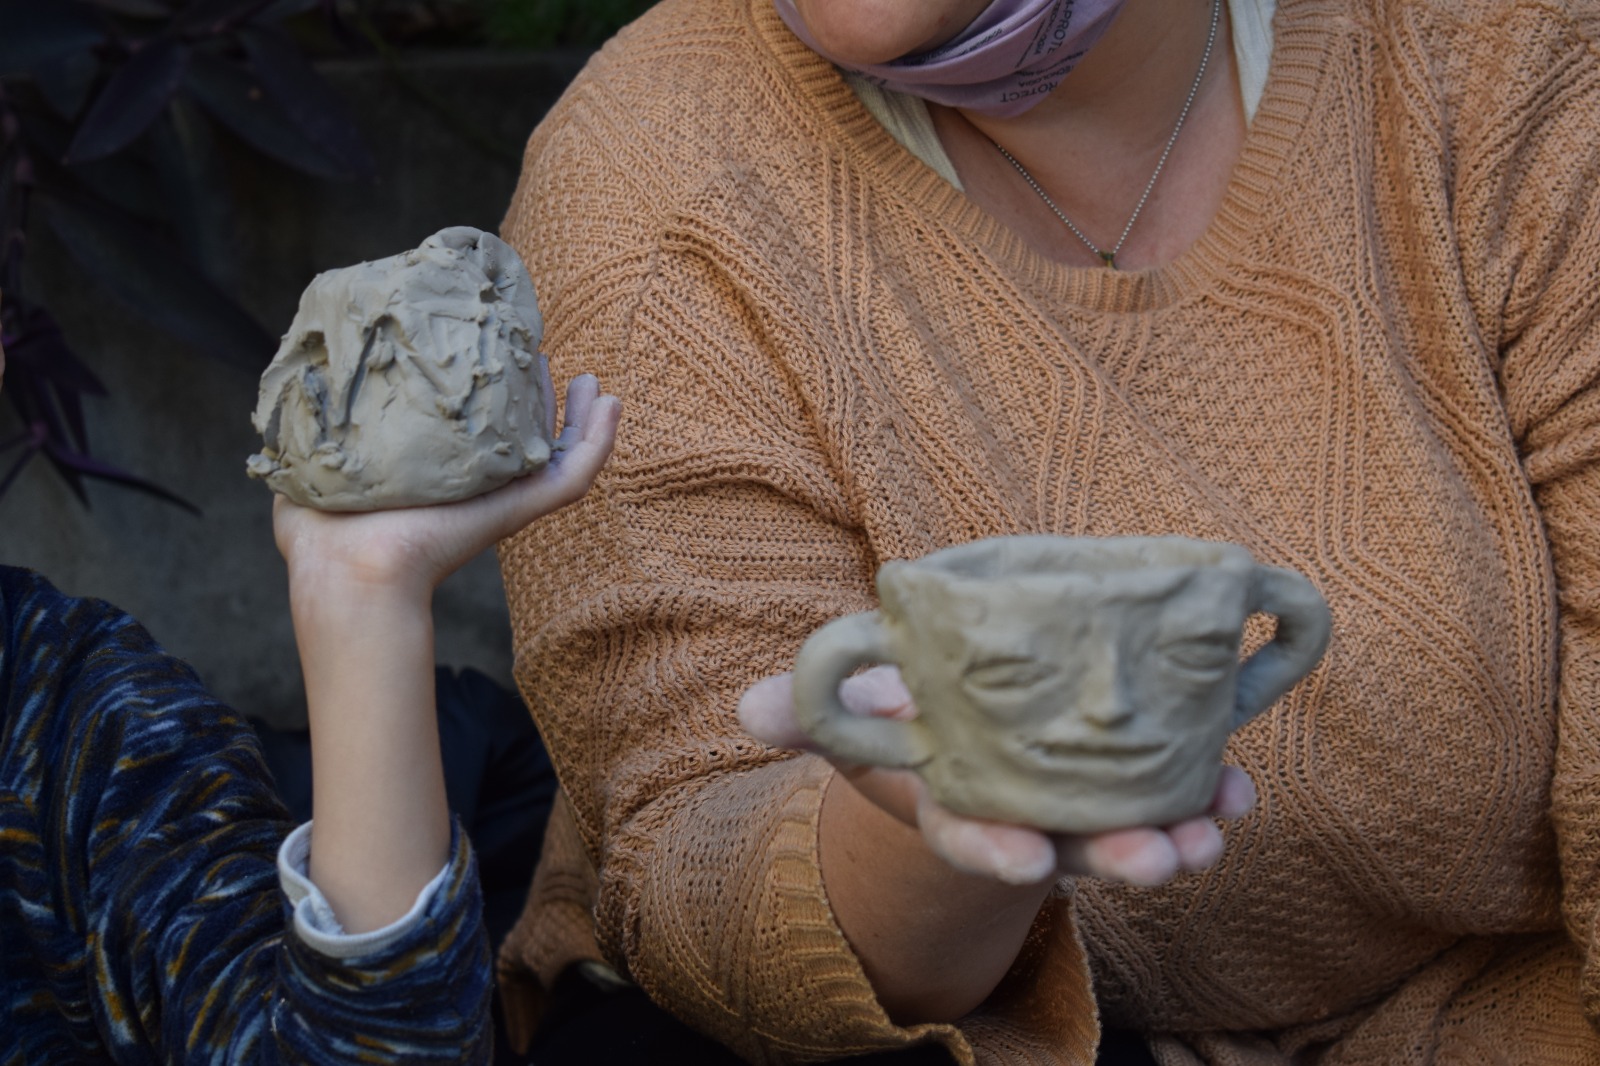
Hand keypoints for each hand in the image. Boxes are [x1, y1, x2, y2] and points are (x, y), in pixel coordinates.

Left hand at [273, 373, 619, 596]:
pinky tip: (609, 404)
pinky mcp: (521, 507)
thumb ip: (315, 430)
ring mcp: (504, 496)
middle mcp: (475, 484)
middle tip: (540, 360)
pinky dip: (599, 441)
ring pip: (560, 455)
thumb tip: (306, 392)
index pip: (476, 434)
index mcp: (435, 474)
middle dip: (540, 400)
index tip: (491, 355)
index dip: (491, 397)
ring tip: (590, 382)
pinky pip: (574, 475)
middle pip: (526, 440)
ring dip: (583, 419)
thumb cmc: (322, 532)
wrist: (349, 565)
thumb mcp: (313, 462)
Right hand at [739, 665, 1255, 886]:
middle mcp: (1024, 818)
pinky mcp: (1127, 773)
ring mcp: (1080, 803)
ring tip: (1212, 829)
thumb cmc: (907, 713)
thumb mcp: (857, 710)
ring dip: (1178, 837)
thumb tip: (752, 712)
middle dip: (1116, 860)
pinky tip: (1236, 787)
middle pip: (1070, 851)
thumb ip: (814, 710)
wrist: (963, 718)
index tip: (1028, 861)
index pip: (972, 840)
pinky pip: (1174, 792)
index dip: (996, 854)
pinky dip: (1210, 794)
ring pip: (1131, 833)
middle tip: (1158, 860)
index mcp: (957, 806)